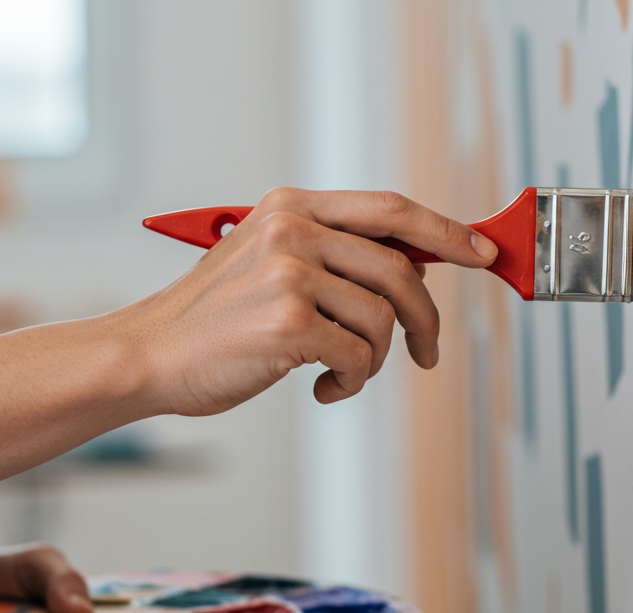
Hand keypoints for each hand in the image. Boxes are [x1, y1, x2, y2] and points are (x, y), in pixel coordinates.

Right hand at [121, 188, 497, 413]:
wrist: (151, 355)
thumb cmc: (214, 320)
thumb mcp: (269, 263)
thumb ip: (334, 256)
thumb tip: (416, 270)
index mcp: (291, 206)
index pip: (390, 209)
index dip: (445, 231)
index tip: (480, 251)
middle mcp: (292, 229)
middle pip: (401, 270)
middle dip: (425, 320)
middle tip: (425, 353)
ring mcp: (289, 273)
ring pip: (383, 319)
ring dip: (376, 359)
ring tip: (344, 372)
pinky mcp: (288, 322)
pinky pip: (359, 355)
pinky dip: (352, 380)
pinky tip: (324, 386)